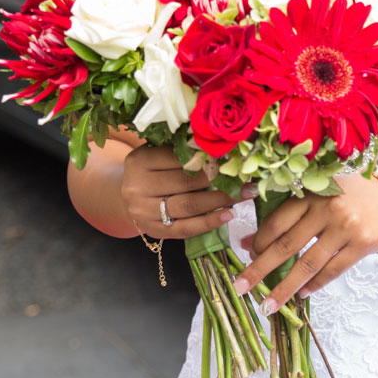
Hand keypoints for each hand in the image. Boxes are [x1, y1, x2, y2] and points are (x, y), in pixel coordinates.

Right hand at [120, 143, 235, 238]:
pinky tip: (229, 214)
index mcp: (140, 160)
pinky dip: (209, 222)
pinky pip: (185, 228)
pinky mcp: (154, 230)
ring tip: (245, 194)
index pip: (179, 158)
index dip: (208, 157)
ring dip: (220, 200)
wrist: (131, 196)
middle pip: (186, 182)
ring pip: (188, 205)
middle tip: (246, 176)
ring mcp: (143, 211)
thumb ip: (183, 150)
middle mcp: (137, 186)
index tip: (233, 155)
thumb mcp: (159, 153)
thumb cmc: (152, 170)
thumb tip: (225, 147)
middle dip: (219, 178)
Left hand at [234, 173, 377, 312]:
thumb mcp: (325, 193)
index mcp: (313, 193)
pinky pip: (332, 271)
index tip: (246, 255)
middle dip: (260, 269)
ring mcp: (346, 228)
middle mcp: (328, 209)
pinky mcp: (362, 245)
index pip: (277, 221)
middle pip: (286, 245)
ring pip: (307, 264)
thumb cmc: (356, 196)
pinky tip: (301, 296)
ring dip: (284, 288)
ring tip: (267, 305)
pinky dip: (314, 285)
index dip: (258, 241)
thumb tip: (250, 241)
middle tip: (240, 288)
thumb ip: (292, 214)